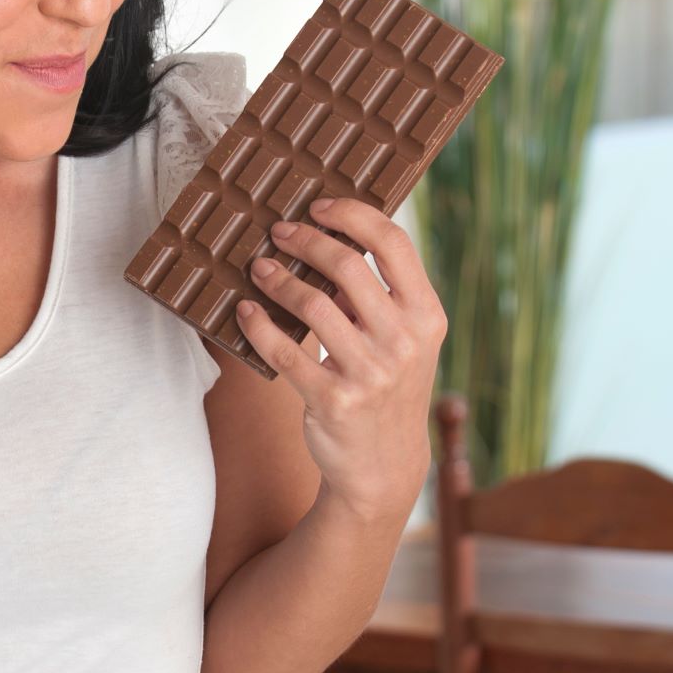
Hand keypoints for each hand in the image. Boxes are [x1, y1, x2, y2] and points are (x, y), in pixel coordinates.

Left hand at [235, 196, 445, 527]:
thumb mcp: (404, 341)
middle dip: (306, 240)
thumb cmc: (387, 387)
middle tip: (279, 232)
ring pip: (313, 304)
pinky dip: (259, 325)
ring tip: (258, 268)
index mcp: (427, 316)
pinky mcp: (335, 400)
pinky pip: (285, 351)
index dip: (353, 214)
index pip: (393, 243)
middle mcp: (404, 342)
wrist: (384, 466)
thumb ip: (378, 297)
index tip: (320, 206)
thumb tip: (326, 241)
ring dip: (276, 280)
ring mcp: (371, 373)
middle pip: (348, 266)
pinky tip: (245, 312)